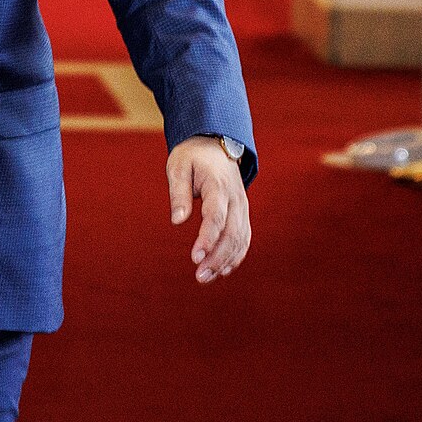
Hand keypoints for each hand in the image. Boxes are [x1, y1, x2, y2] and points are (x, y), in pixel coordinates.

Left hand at [166, 136, 250, 283]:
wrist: (216, 144)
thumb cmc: (192, 156)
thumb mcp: (178, 166)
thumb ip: (178, 193)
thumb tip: (177, 221)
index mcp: (218, 186)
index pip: (216, 217)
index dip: (207, 239)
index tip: (195, 258)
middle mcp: (235, 199)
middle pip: (231, 234)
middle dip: (216, 257)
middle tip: (199, 276)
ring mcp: (242, 207)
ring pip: (240, 239)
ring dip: (225, 261)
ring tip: (206, 277)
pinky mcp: (243, 213)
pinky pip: (244, 238)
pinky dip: (236, 255)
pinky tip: (222, 270)